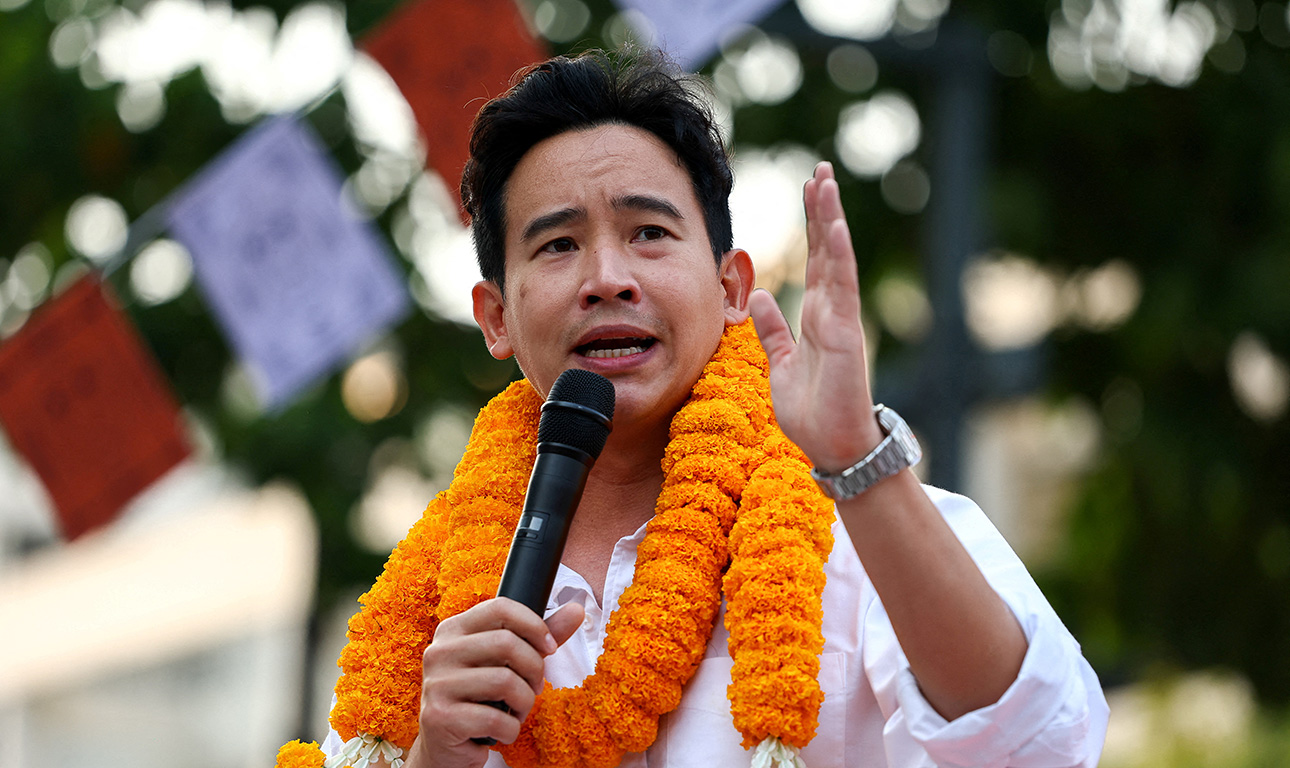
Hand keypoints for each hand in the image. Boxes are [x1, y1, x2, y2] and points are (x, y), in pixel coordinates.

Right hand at [404, 598, 583, 767]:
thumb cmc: (480, 698)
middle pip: (507, 644)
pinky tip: (501, 731)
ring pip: (505, 681)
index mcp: (453, 630)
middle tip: (535, 687)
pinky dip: (510, 729)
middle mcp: (439, 652)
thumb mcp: (508, 662)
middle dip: (534, 669)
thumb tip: (576, 609)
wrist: (446, 746)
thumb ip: (539, 636)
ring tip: (517, 710)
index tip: (550, 647)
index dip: (534, 625)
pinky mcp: (439, 717)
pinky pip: (495, 718)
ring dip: (524, 702)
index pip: (500, 608)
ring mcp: (436, 684)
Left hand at [749, 162, 882, 470]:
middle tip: (819, 169)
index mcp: (816, 318)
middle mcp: (831, 312)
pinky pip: (840, 286)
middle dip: (821, 210)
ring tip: (825, 181)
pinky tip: (834, 225)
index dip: (811, 226)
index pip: (814, 262)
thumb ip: (772, 332)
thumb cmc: (814, 414)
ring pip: (835, 258)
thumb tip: (759, 298)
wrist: (834, 449)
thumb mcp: (782, 366)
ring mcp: (840, 319)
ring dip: (829, 219)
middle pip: (826, 250)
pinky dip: (838, 254)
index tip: (807, 191)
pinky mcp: (845, 332)